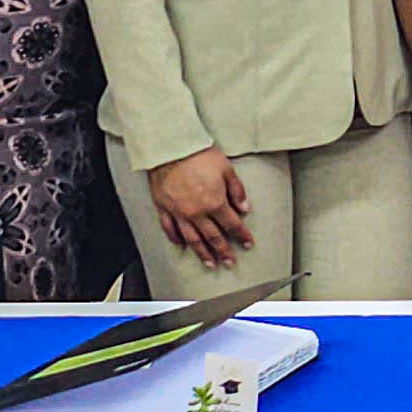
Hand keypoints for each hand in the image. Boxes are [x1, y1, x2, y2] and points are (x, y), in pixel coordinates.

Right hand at [146, 149, 252, 268]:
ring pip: (192, 239)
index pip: (232, 225)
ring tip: (210, 263)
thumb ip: (236, 190)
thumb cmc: (198, 154)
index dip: (242, 236)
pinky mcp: (164, 208)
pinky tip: (181, 246)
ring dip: (203, 253)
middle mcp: (197, 212)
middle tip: (230, 262)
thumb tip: (244, 207)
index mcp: (214, 202)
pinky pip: (170, 229)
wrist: (169, 148)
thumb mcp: (226, 169)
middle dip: (224, 251)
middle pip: (213, 237)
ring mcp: (179, 212)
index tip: (248, 244)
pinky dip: (176, 239)